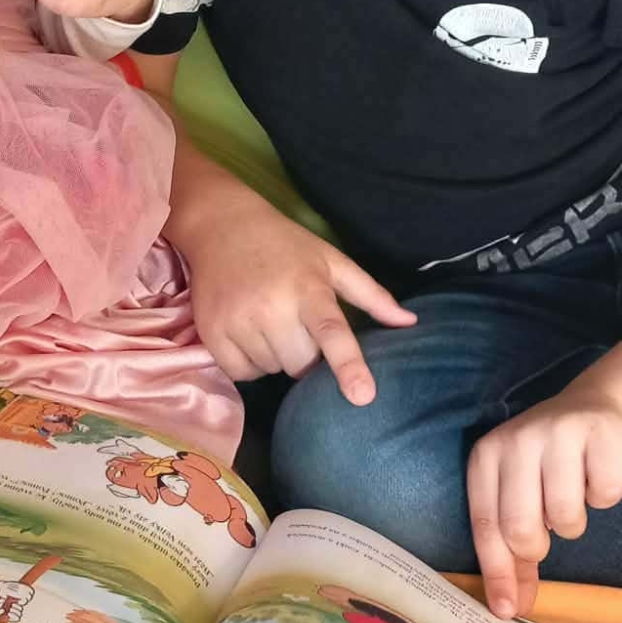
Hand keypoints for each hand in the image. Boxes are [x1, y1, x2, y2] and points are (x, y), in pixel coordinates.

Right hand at [179, 192, 415, 404]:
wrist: (222, 226)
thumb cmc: (286, 246)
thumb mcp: (332, 260)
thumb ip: (372, 295)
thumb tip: (409, 322)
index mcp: (308, 289)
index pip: (332, 333)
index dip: (349, 366)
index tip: (363, 396)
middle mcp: (272, 307)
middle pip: (302, 365)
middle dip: (306, 354)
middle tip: (296, 322)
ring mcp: (238, 321)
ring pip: (272, 371)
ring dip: (277, 357)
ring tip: (269, 321)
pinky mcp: (211, 333)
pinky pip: (242, 374)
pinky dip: (250, 363)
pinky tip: (249, 333)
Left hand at [466, 382, 621, 618]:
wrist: (593, 409)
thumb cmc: (548, 465)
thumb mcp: (519, 496)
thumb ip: (512, 551)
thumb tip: (511, 608)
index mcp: (486, 456)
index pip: (485, 524)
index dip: (496, 572)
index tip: (507, 611)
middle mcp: (517, 440)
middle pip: (520, 527)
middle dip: (536, 548)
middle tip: (548, 532)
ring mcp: (558, 432)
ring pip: (566, 516)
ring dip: (574, 523)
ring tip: (573, 496)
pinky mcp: (600, 434)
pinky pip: (606, 496)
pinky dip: (604, 498)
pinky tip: (596, 477)